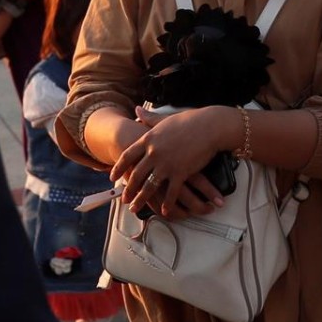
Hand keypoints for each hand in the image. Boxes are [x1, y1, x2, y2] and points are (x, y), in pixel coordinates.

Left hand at [111, 106, 230, 219]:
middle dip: (129, 189)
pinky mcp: (180, 172)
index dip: (119, 167)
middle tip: (124, 199)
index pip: (127, 156)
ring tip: (135, 209)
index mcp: (148, 139)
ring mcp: (166, 164)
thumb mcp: (164, 119)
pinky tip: (163, 210)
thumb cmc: (189, 120)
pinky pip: (171, 192)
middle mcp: (154, 153)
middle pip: (136, 174)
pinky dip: (167, 203)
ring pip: (149, 186)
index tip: (112, 177)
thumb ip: (149, 118)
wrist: (208, 126)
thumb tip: (137, 110)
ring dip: (141, 199)